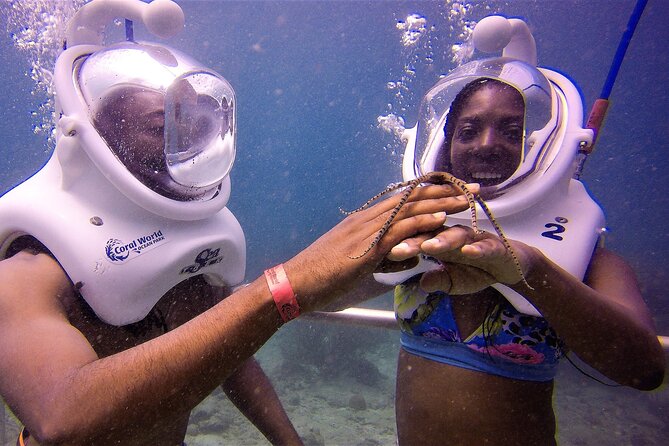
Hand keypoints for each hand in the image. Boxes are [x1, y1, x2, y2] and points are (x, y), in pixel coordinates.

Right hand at [284, 185, 471, 311]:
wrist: (295, 283)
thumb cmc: (321, 277)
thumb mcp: (358, 263)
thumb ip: (384, 256)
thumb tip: (411, 254)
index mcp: (363, 221)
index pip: (402, 200)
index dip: (428, 193)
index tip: (452, 188)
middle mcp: (366, 219)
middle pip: (411, 198)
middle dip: (443, 191)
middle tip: (471, 186)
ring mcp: (366, 231)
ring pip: (409, 210)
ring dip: (441, 202)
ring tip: (466, 197)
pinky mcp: (366, 248)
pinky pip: (399, 230)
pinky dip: (422, 222)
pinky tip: (442, 218)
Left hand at [387, 225, 535, 294]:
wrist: (510, 265)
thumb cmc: (476, 270)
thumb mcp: (453, 281)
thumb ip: (438, 280)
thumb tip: (421, 284)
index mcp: (438, 240)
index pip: (414, 240)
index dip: (397, 245)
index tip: (379, 254)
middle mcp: (454, 234)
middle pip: (430, 233)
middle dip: (412, 240)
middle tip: (395, 249)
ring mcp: (475, 238)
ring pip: (456, 235)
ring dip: (442, 240)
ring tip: (429, 247)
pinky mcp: (495, 245)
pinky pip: (484, 246)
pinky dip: (477, 248)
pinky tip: (468, 253)